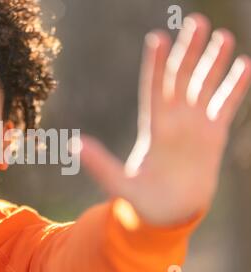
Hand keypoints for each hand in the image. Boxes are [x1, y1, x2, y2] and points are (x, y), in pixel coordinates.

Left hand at [81, 13, 250, 225]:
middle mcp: (174, 120)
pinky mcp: (213, 135)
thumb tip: (75, 145)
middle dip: (189, 50)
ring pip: (204, 85)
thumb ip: (100, 165)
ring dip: (213, 62)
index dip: (156, 64)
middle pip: (181, 78)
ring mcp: (194, 125)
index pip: (154, 88)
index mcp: (153, 128)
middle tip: (198, 21)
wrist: (168, 212)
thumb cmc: (142, 200)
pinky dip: (235, 86)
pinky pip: (226, 105)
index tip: (157, 38)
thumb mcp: (119, 184)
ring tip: (222, 36)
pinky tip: (244, 64)